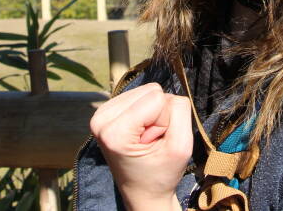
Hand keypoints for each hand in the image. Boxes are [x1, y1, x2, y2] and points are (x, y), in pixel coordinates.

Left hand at [90, 82, 192, 210]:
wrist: (143, 191)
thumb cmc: (161, 174)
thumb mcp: (181, 147)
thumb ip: (180, 112)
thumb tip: (171, 93)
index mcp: (114, 131)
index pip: (157, 98)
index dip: (165, 121)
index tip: (155, 142)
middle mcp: (101, 118)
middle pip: (150, 91)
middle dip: (158, 115)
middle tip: (150, 140)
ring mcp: (101, 113)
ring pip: (145, 91)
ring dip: (152, 114)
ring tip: (145, 138)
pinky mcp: (106, 110)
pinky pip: (138, 95)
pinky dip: (145, 112)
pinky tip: (139, 133)